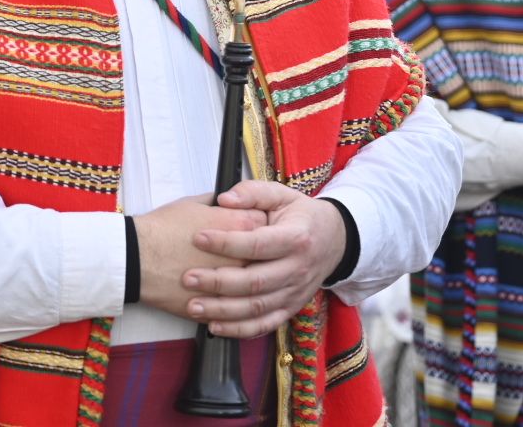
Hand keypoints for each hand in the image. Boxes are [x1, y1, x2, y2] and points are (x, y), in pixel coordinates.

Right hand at [135, 195, 265, 319]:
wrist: (138, 258)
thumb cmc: (163, 228)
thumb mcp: (193, 203)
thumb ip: (219, 203)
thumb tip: (226, 202)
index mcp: (241, 224)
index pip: (269, 224)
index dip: (263, 225)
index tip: (256, 229)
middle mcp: (245, 255)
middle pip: (269, 258)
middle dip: (263, 257)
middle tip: (249, 255)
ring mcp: (235, 284)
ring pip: (257, 290)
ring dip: (250, 285)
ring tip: (239, 280)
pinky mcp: (221, 306)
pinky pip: (239, 311)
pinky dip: (237, 308)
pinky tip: (230, 301)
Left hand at [178, 180, 346, 339]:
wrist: (335, 241)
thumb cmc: (302, 216)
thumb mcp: (282, 195)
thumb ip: (253, 193)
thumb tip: (224, 199)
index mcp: (296, 238)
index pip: (258, 244)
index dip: (227, 242)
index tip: (198, 237)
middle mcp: (297, 269)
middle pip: (255, 282)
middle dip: (218, 282)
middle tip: (188, 277)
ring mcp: (295, 293)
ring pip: (257, 308)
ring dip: (223, 310)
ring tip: (193, 305)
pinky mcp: (291, 309)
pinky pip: (264, 325)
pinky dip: (239, 330)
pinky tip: (215, 326)